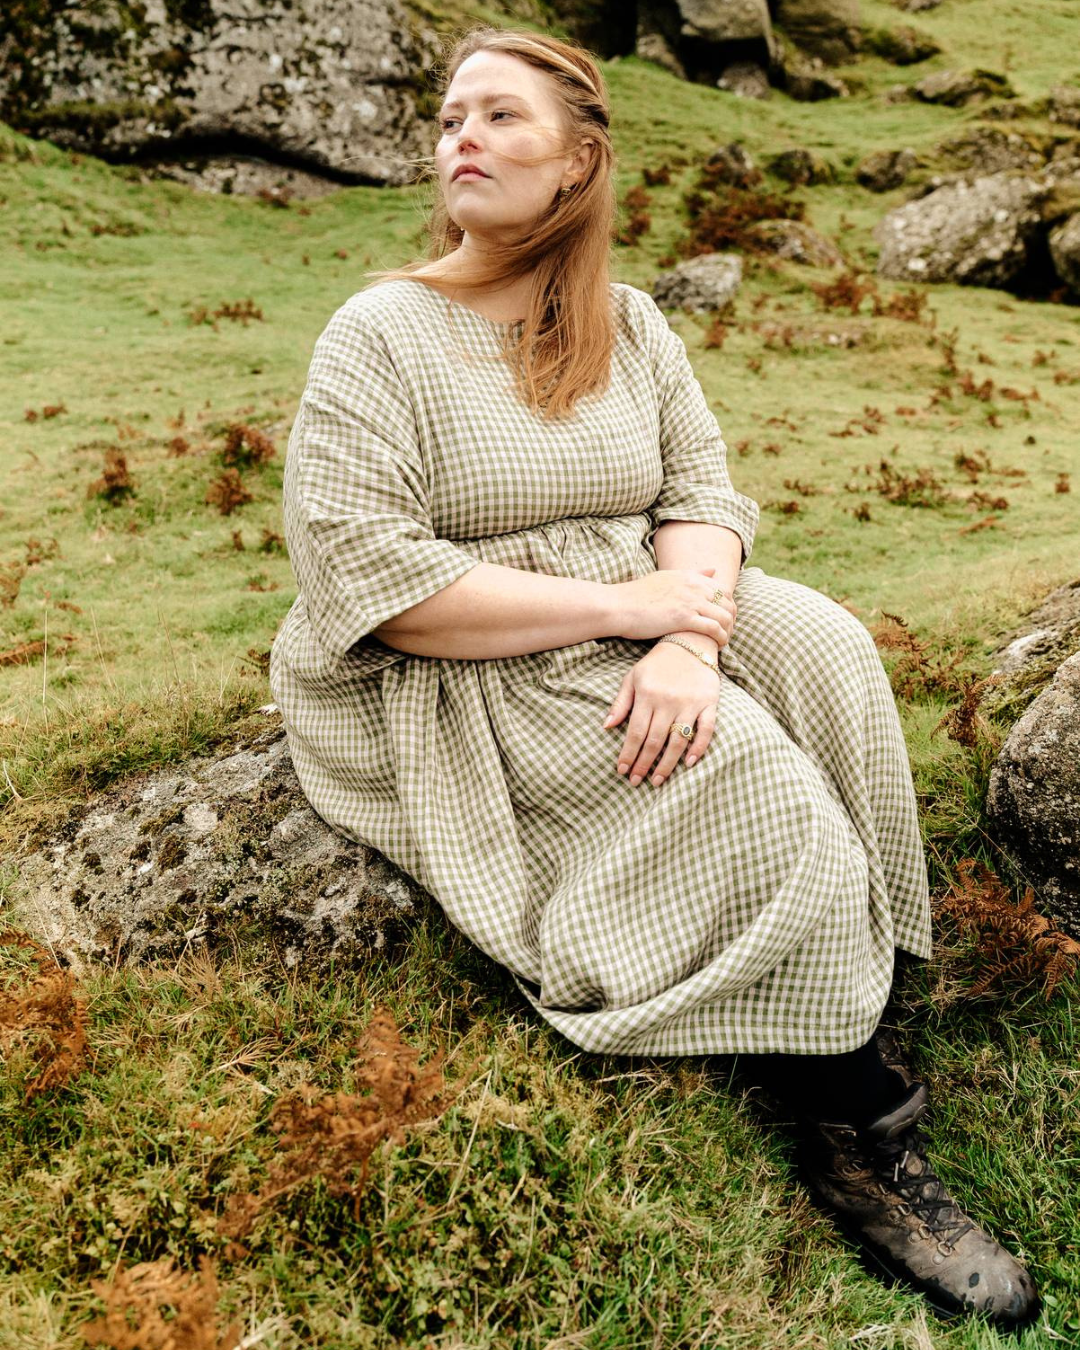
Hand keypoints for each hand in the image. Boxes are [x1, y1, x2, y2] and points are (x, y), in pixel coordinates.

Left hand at [603, 640, 721, 786]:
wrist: (690, 641)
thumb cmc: (657, 663)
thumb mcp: (633, 677)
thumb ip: (620, 702)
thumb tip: (607, 727)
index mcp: (647, 696)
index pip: (635, 733)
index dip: (628, 754)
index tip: (622, 771)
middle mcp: (668, 701)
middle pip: (654, 741)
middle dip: (643, 765)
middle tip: (636, 782)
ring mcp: (690, 704)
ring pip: (678, 741)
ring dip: (667, 764)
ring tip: (658, 780)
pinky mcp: (709, 703)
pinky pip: (706, 730)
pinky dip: (699, 748)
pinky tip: (689, 763)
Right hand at [611, 567, 735, 646]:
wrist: (619, 606)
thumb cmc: (638, 595)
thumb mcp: (667, 577)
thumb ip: (692, 574)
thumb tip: (713, 569)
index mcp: (690, 576)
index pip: (724, 590)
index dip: (728, 607)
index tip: (723, 620)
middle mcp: (693, 586)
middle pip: (728, 604)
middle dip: (731, 620)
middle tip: (725, 634)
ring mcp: (690, 601)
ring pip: (724, 617)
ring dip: (728, 632)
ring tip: (721, 642)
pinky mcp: (684, 618)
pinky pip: (713, 628)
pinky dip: (720, 638)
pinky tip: (716, 646)